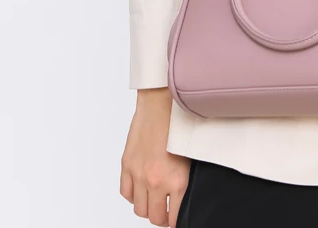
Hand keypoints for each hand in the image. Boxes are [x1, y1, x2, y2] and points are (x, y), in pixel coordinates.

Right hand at [121, 88, 190, 226]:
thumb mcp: (191, 154)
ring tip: (153, 202)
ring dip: (146, 208)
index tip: (177, 220)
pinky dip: (132, 194)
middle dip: (162, 218)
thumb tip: (186, 192)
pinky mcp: (127, 164)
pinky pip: (126, 192)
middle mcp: (155, 181)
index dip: (176, 221)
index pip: (174, 217)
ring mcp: (139, 174)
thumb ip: (185, 177)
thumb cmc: (180, 122)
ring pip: (138, 208)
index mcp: (176, 180)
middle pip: (154, 217)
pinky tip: (140, 189)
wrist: (161, 103)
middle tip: (166, 213)